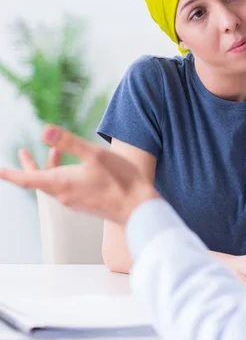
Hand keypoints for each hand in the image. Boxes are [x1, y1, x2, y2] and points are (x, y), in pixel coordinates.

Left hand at [0, 126, 158, 224]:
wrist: (140, 209)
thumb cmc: (121, 181)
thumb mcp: (95, 155)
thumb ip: (69, 143)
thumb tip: (44, 130)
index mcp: (62, 183)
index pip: (27, 179)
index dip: (10, 173)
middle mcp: (64, 196)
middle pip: (38, 181)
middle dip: (29, 166)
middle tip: (22, 152)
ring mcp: (75, 202)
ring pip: (53, 184)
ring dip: (50, 167)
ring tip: (54, 151)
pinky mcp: (86, 204)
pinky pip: (66, 189)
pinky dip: (63, 175)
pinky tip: (76, 166)